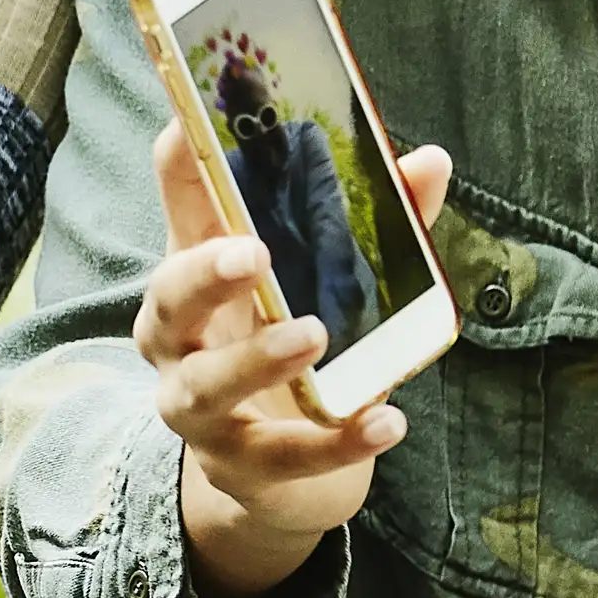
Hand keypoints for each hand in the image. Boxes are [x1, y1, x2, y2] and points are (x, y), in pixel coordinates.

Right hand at [140, 109, 437, 597]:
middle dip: (202, 274)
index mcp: (200, 274)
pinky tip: (386, 422)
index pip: (182, 207)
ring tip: (313, 335)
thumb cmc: (293, 349)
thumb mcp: (327, 286)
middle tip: (251, 253)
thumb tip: (430, 162)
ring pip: (206, 386)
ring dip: (256, 360)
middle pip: (166, 299)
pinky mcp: (243, 468)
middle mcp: (181, 339)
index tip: (188, 123)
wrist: (278, 474)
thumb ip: (375, 227)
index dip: (180, 165)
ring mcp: (202, 408)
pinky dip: (336, 443)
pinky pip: (285, 458)